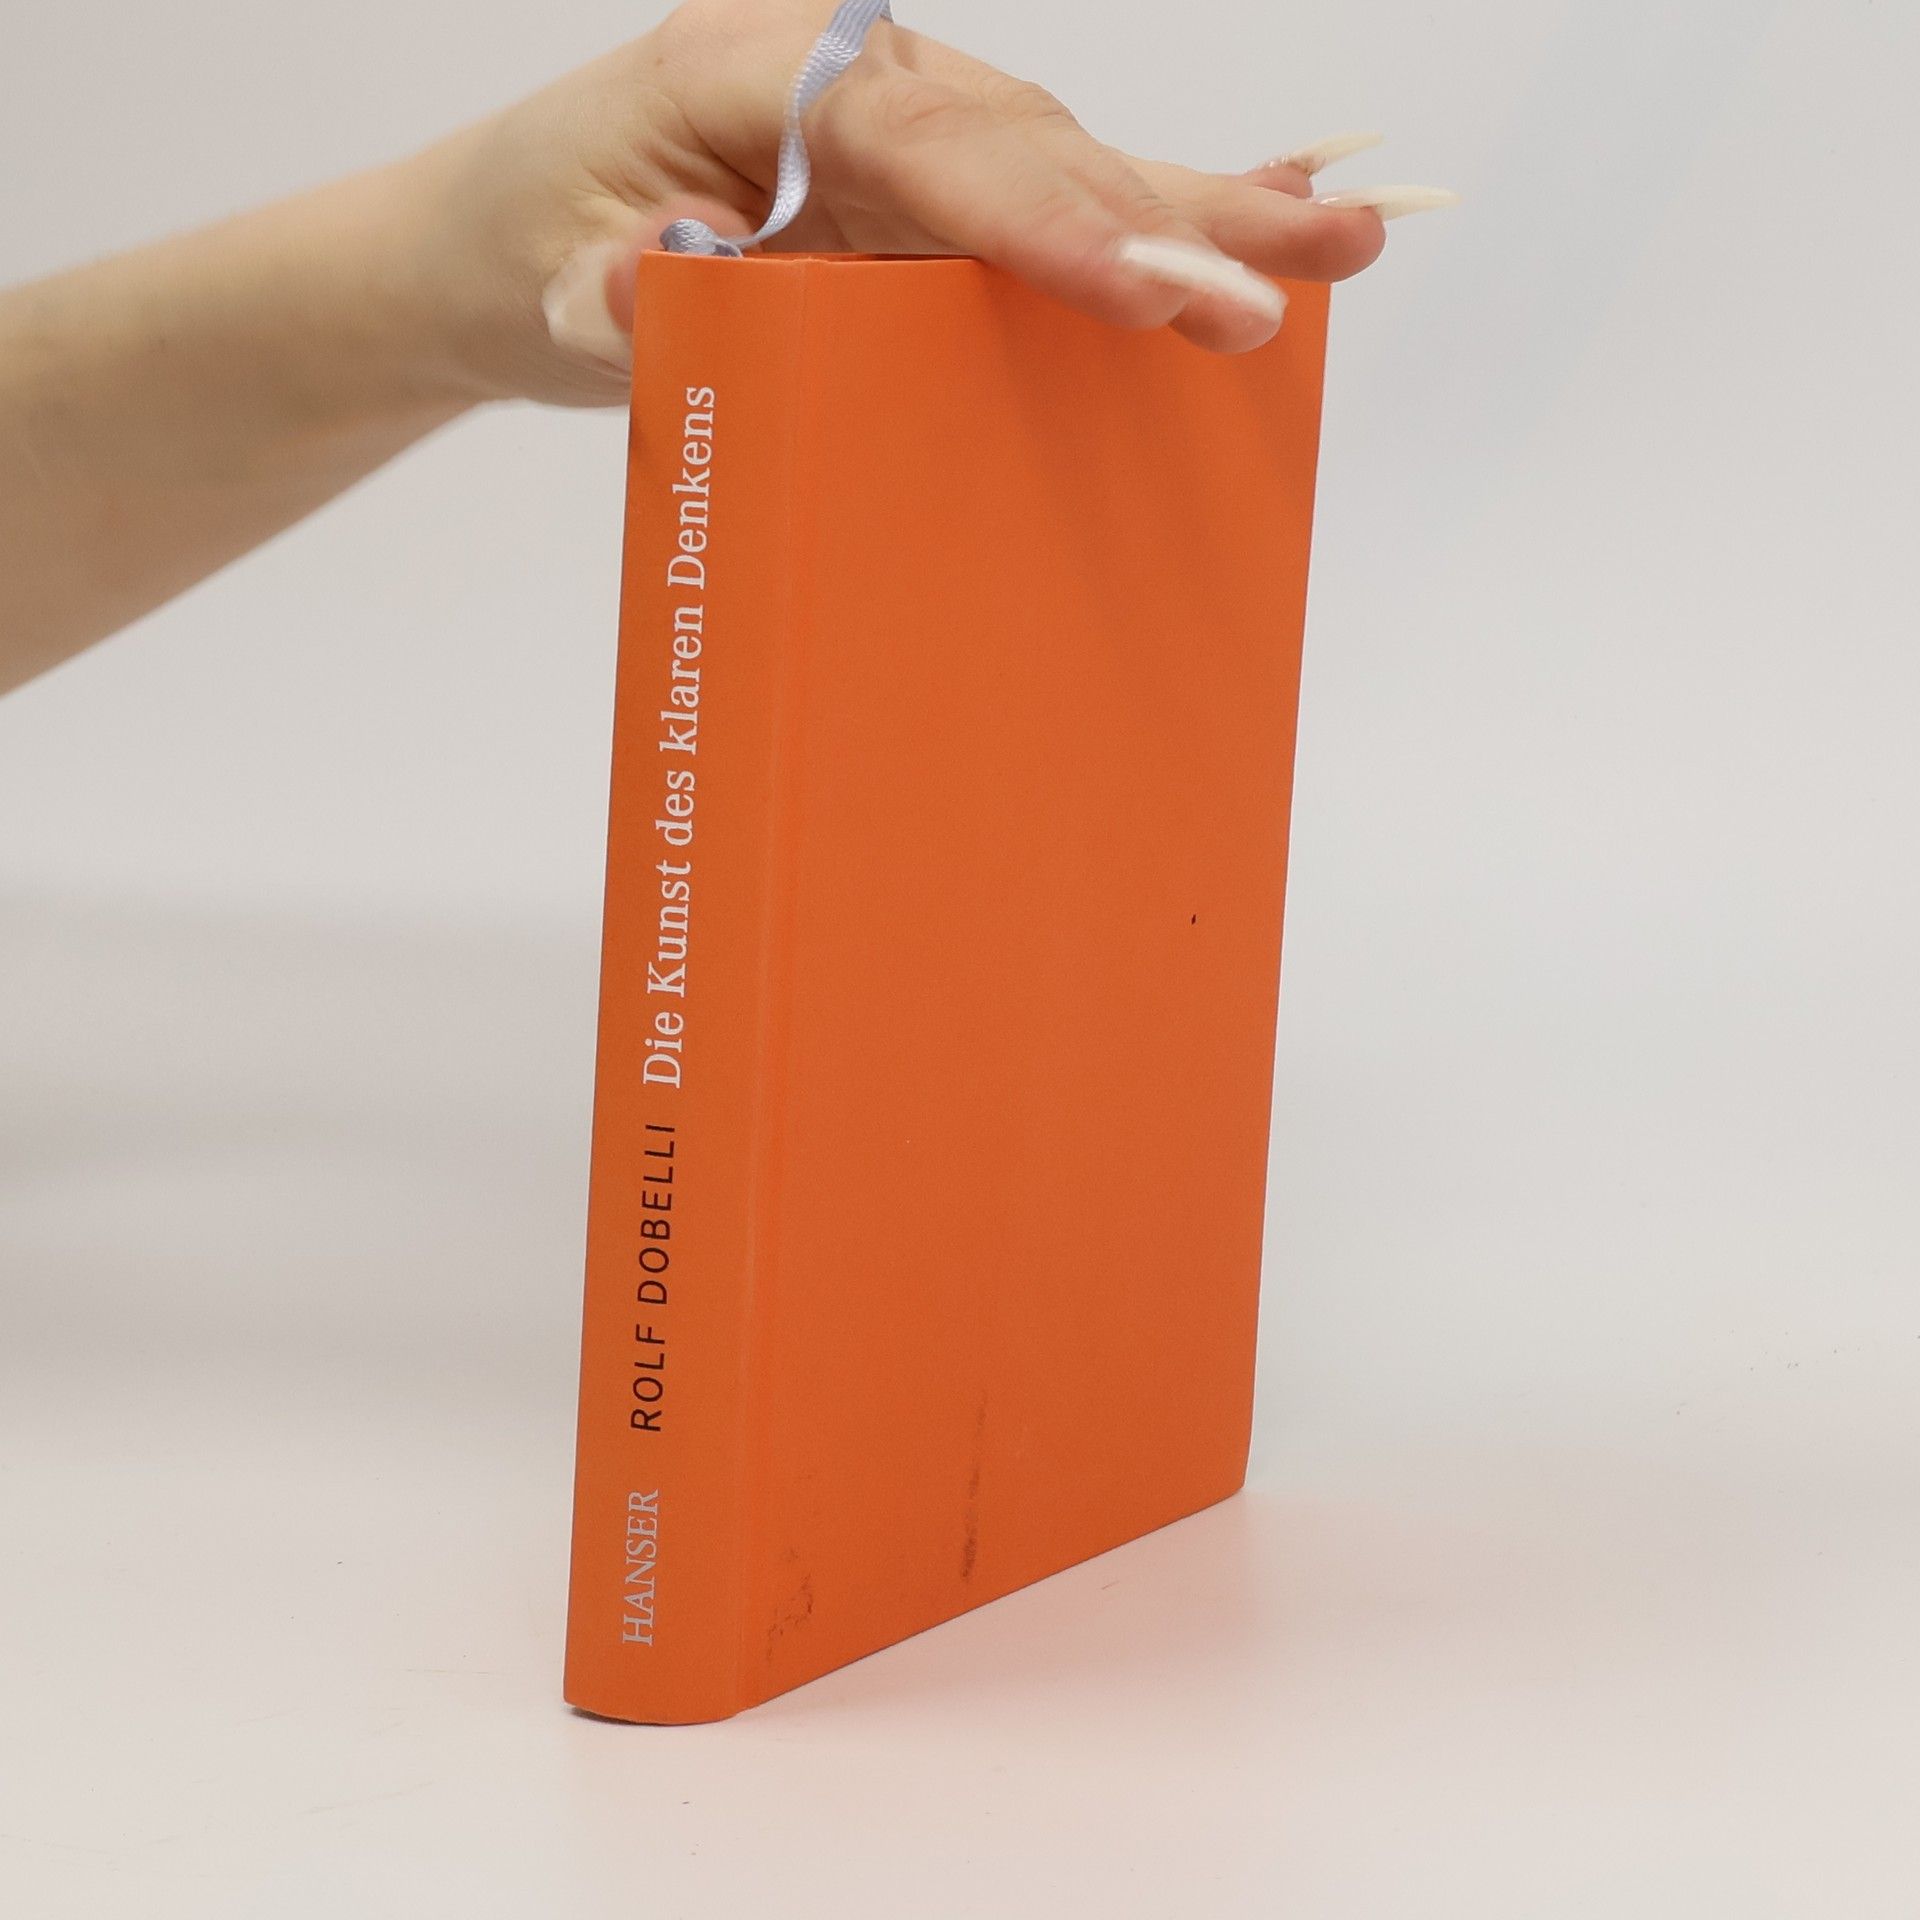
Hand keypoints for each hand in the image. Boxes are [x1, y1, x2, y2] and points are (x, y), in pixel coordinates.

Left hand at [399, 0, 1431, 405]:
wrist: (505, 241)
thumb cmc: (527, 246)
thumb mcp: (544, 285)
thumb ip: (612, 298)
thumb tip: (671, 286)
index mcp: (750, 70)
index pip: (924, 144)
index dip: (1045, 217)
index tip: (1145, 287)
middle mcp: (847, 77)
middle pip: (1029, 143)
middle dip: (1156, 221)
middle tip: (1277, 289)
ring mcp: (897, 128)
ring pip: (1067, 161)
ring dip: (1201, 210)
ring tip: (1341, 244)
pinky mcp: (921, 191)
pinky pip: (1053, 193)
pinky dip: (1159, 208)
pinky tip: (1272, 213)